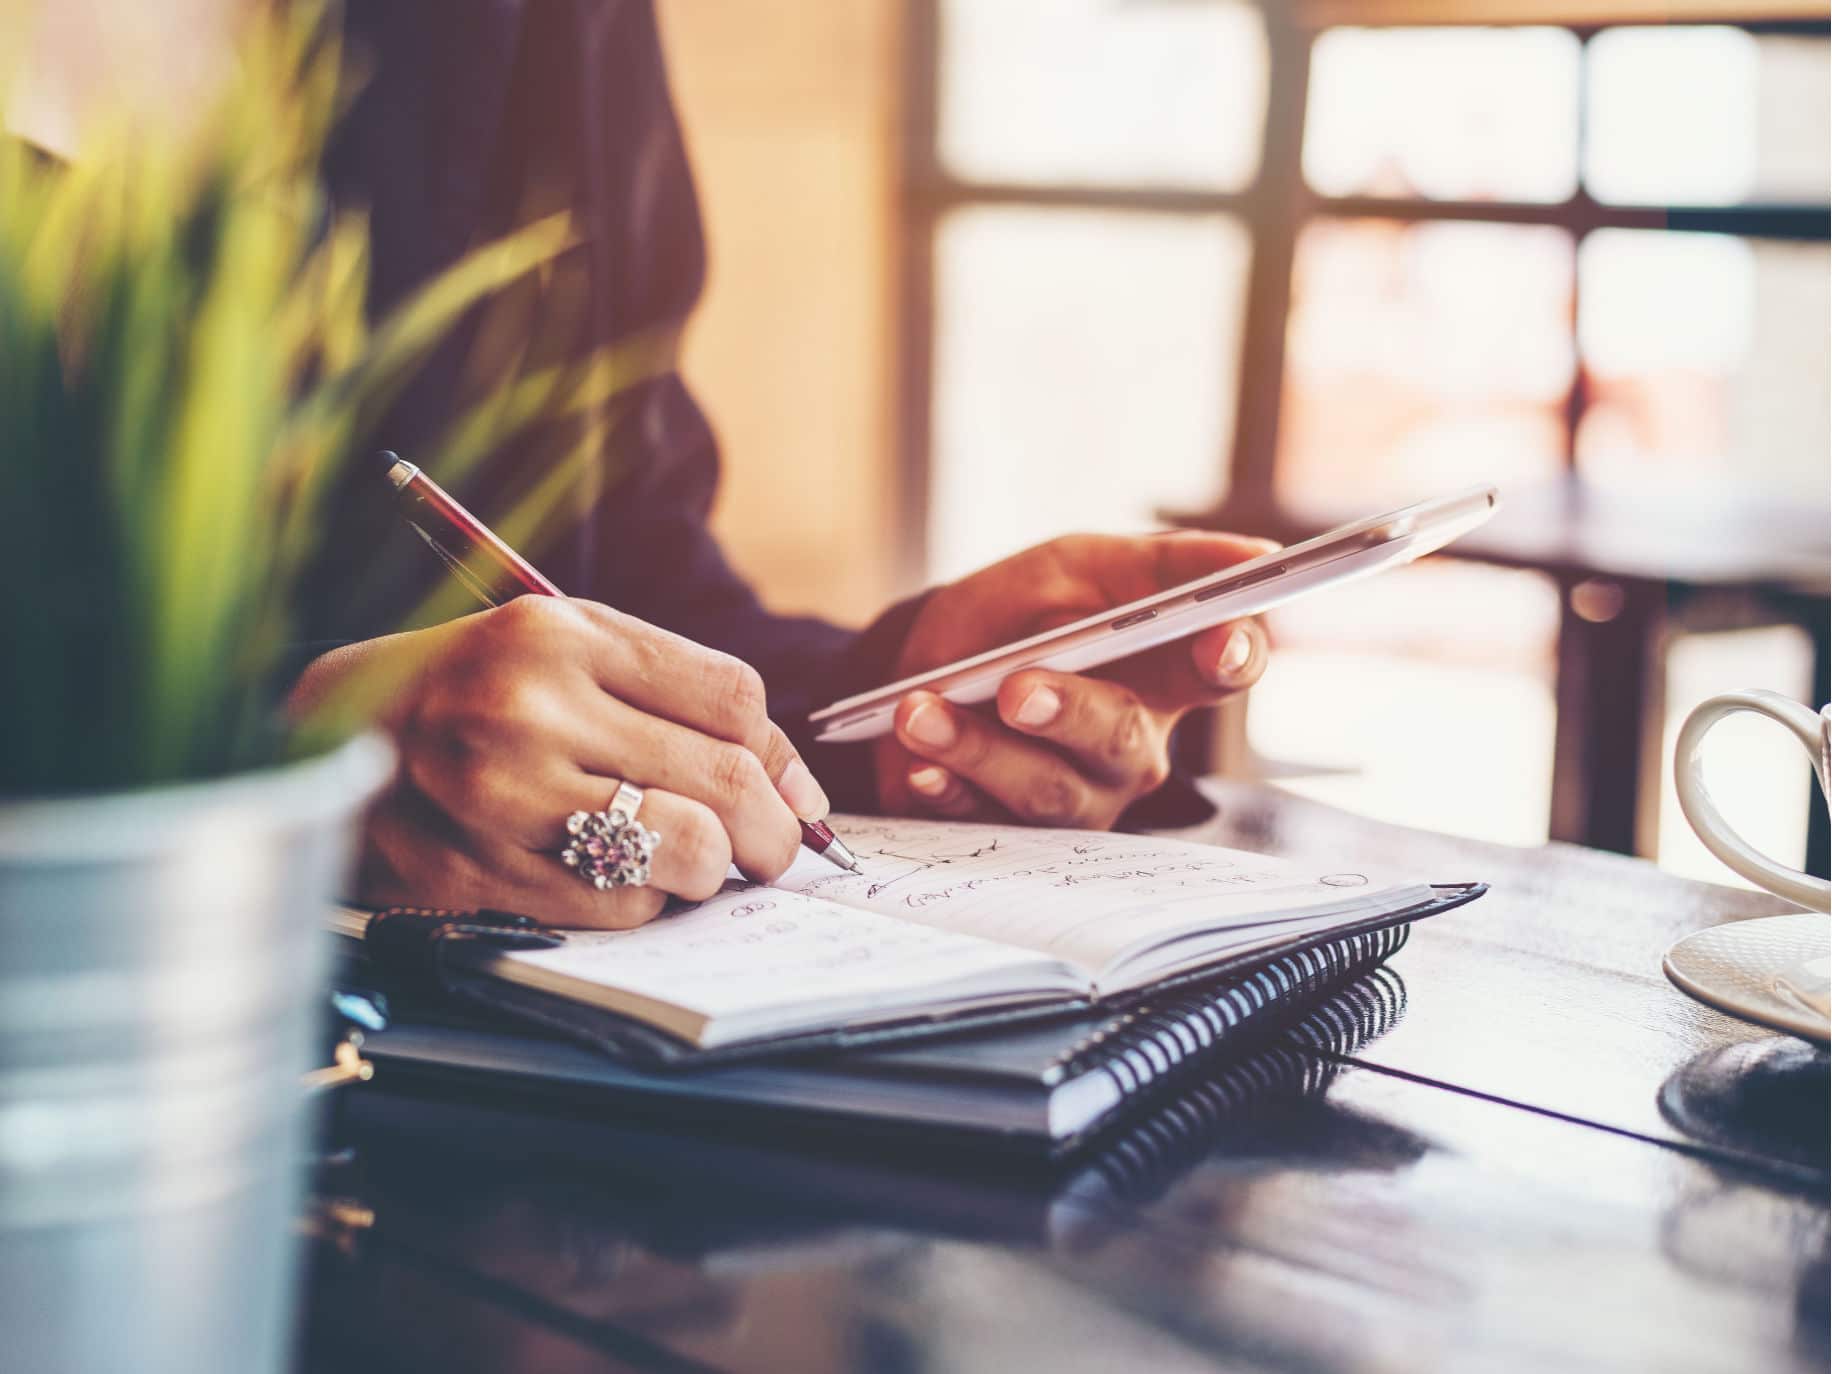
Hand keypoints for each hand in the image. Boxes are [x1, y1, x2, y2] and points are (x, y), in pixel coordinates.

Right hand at [291, 597, 828, 927]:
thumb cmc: (472, 691)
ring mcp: (502, 800)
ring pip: (688, 852)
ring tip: (693, 860)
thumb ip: (674, 692)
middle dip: (773, 831)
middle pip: (724, 779)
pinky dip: (646, 901)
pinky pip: (625, 907)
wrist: (327, 746)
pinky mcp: (484, 877)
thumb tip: (796, 788)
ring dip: (713, 869)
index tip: (792, 795)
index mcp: (558, 637)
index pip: (730, 700)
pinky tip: (612, 875)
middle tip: (773, 849)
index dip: (781, 760)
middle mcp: (529, 713)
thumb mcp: (561, 650)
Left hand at [875, 532, 1273, 828]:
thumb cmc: (1021, 612)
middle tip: (1015, 690)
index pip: (1226, 669)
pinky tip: (920, 767)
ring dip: (978, 749)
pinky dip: (947, 788)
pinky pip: (984, 820)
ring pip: (1046, 789)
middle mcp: (1132, 746)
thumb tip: (1257, 555)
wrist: (926, 663)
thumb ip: (1164, 563)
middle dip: (1067, 711)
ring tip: (922, 713)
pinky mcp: (1014, 831)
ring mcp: (1077, 797)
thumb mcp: (1079, 566)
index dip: (1232, 657)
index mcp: (1164, 673)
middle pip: (1121, 739)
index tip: (1216, 643)